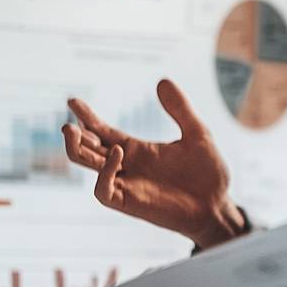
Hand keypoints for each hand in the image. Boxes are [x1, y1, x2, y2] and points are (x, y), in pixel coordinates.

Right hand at [61, 78, 246, 249]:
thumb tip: (162, 80)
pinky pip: (104, 191)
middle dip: (74, 136)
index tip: (73, 102)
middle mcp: (127, 166)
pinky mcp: (131, 202)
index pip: (102, 132)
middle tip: (68, 124)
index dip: (87, 117)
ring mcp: (127, 184)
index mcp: (137, 150)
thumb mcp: (197, 134)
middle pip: (87, 150)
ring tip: (73, 131)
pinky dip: (104, 173)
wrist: (218, 205)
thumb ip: (180, 109)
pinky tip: (116, 154)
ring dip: (76, 150)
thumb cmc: (208, 173)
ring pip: (89, 168)